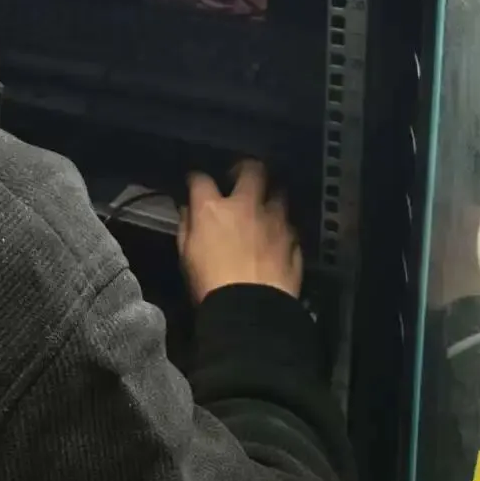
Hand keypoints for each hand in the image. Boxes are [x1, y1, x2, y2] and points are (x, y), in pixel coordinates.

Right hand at [177, 160, 302, 302]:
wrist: (250, 312)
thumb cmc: (210, 284)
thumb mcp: (186, 256)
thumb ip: (187, 227)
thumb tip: (188, 211)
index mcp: (214, 209)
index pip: (201, 179)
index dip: (197, 179)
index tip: (195, 183)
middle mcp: (247, 207)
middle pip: (253, 171)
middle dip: (247, 168)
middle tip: (241, 177)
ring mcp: (275, 224)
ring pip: (279, 196)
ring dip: (271, 199)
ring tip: (265, 209)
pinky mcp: (293, 243)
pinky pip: (289, 228)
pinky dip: (282, 230)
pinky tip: (277, 240)